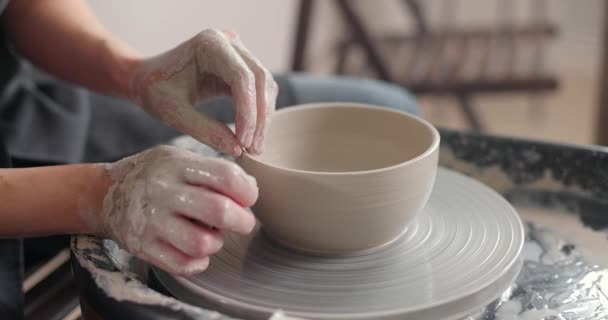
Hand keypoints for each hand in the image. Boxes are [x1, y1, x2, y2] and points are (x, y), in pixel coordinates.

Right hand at [100, 145, 256, 274]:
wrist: (106, 193)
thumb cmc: (155, 175)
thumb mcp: (181, 159)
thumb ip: (214, 170)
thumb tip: (251, 189)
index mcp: (177, 165)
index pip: (226, 176)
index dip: (247, 191)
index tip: (248, 198)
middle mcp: (163, 191)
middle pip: (219, 210)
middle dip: (242, 221)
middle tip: (243, 222)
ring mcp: (151, 221)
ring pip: (202, 243)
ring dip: (217, 242)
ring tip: (211, 234)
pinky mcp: (143, 247)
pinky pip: (183, 265)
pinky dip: (199, 262)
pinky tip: (197, 251)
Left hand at [129, 29, 277, 155]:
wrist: (146, 78)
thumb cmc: (154, 90)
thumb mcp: (173, 112)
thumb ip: (204, 130)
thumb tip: (238, 149)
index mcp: (209, 44)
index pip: (241, 77)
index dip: (248, 112)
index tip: (244, 142)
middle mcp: (229, 42)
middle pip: (259, 79)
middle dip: (259, 117)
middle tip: (254, 148)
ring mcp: (238, 52)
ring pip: (265, 85)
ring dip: (263, 117)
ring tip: (254, 147)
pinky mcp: (241, 66)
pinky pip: (259, 89)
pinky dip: (258, 113)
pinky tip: (251, 135)